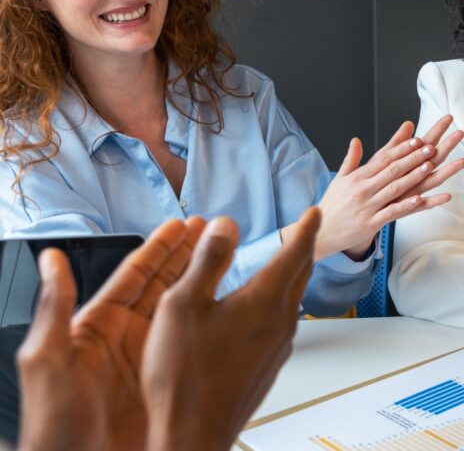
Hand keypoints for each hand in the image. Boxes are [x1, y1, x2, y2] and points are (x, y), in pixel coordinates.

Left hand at [16, 218, 201, 450]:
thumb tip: (51, 260)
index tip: (179, 226)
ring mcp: (146, 362)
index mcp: (95, 328)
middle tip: (209, 231)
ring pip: (179, 311)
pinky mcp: (163, 384)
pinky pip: (190, 345)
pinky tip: (226, 311)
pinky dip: (209, 323)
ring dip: (200, 282)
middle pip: (161, 286)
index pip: (132, 277)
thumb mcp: (47, 361)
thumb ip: (53, 308)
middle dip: (186, 256)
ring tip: (223, 258)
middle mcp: (123, 340)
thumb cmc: (52, 426)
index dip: (158, 248)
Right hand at [142, 208, 319, 450]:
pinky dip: (277, 305)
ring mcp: (277, 348)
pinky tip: (260, 313)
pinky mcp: (268, 367)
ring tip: (284, 266)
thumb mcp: (182, 304)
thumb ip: (207, 260)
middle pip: (300, 275)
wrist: (192, 435)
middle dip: (303, 249)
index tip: (314, 211)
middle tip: (306, 232)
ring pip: (292, 302)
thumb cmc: (183, 376)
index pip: (295, 252)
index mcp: (264, 301)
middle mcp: (280, 323)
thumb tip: (225, 224)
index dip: (306, 228)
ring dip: (290, 278)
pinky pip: (280, 325)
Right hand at [307, 115, 463, 259]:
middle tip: (430, 147)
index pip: (383, 158)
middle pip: (392, 170)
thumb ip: (351, 160)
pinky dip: (405, 205)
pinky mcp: (370, 223)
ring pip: (394, 188)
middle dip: (413, 158)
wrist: (318, 232)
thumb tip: (356, 140)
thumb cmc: (332, 205)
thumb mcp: (339, 180)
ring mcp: (367, 206)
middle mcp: (363, 189)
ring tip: (429, 166)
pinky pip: (391, 212)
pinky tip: (419, 198)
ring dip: (413, 176)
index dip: (402, 148)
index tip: (417, 140)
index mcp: (357, 177)